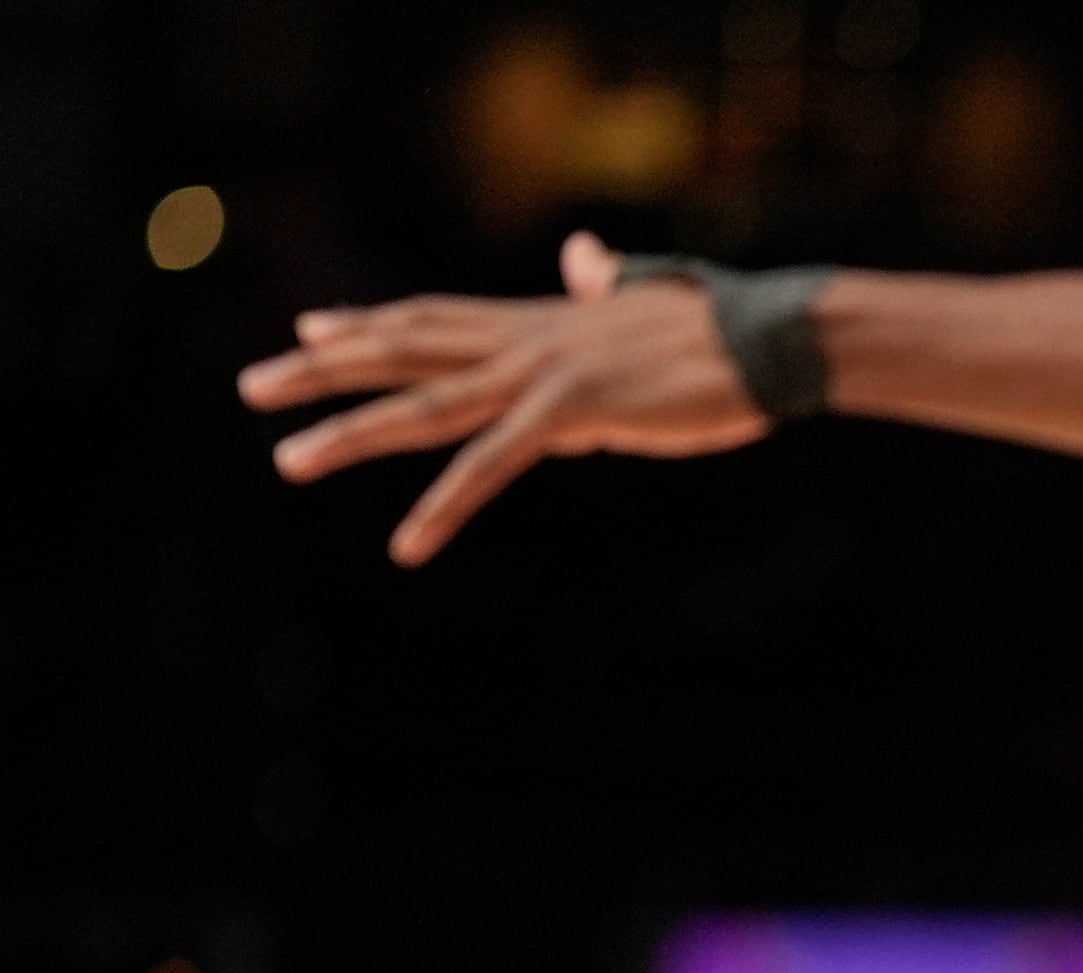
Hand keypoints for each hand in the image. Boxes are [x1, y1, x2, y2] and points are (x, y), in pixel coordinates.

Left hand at [239, 231, 768, 566]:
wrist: (767, 336)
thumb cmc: (725, 330)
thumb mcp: (650, 304)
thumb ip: (606, 284)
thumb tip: (585, 256)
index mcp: (543, 318)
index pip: (434, 316)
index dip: (370, 322)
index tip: (310, 325)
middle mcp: (526, 339)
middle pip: (403, 349)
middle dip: (323, 367)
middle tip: (254, 386)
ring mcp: (540, 373)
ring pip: (422, 404)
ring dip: (350, 434)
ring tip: (288, 459)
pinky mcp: (569, 413)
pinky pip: (488, 466)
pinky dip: (443, 506)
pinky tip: (408, 545)